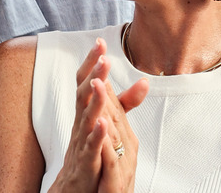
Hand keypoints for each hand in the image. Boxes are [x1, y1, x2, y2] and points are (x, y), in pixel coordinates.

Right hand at [49, 38, 148, 192]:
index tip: (100, 42)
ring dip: (94, 99)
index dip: (93, 63)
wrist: (76, 187)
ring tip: (101, 81)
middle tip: (102, 54)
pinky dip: (96, 134)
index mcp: (86, 113)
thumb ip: (125, 103)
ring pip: (85, 117)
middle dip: (93, 73)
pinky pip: (90, 147)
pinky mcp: (86, 162)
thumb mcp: (108, 122)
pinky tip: (103, 123)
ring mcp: (81, 142)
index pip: (87, 82)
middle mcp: (81, 123)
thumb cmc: (91, 152)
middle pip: (83, 93)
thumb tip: (144, 81)